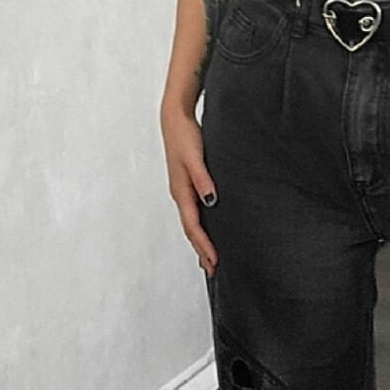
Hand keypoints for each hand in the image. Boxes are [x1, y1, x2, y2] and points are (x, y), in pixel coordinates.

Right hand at [159, 104, 218, 275]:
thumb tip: (211, 200)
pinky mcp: (187, 184)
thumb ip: (203, 178)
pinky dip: (199, 226)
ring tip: (209, 258)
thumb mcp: (195, 157)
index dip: (204, 245)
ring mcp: (182, 190)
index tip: (214, 262)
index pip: (193, 226)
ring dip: (200, 241)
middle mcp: (180, 194)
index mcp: (181, 191)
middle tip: (213, 270)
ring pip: (192, 222)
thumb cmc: (185, 136)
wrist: (175, 119)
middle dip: (201, 251)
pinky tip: (206, 229)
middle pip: (191, 230)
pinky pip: (193, 212)